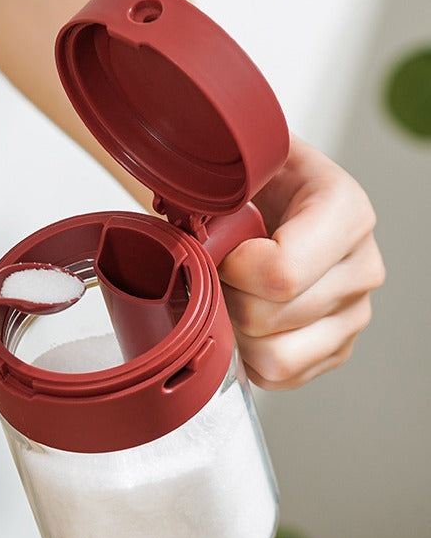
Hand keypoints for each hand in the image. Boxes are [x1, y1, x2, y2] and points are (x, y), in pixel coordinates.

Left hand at [218, 136, 384, 389]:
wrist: (282, 193)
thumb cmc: (260, 181)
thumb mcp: (241, 162)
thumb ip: (213, 183)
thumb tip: (175, 214)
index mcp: (344, 211)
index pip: (281, 271)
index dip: (231, 269)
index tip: (217, 247)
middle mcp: (361, 264)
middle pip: (270, 316)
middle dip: (225, 296)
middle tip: (215, 270)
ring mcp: (354, 311)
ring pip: (277, 355)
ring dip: (236, 330)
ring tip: (229, 294)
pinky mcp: (339, 345)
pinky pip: (282, 374)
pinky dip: (250, 355)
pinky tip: (243, 319)